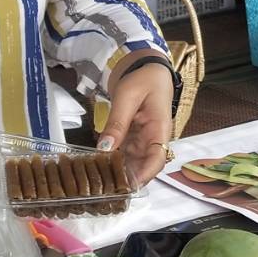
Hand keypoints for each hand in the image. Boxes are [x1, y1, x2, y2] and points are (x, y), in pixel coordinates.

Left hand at [101, 58, 174, 184]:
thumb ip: (116, 123)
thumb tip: (104, 149)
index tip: (127, 187)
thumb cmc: (142, 79)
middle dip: (127, 179)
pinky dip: (113, 161)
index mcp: (159, 129)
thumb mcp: (126, 97)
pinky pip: (124, 153)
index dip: (144, 175)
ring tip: (98, 182)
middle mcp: (153, 138)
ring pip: (133, 162)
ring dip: (118, 172)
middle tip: (104, 189)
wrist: (145, 68)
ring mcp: (143, 139)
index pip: (157, 158)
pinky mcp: (133, 138)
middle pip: (144, 165)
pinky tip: (98, 168)